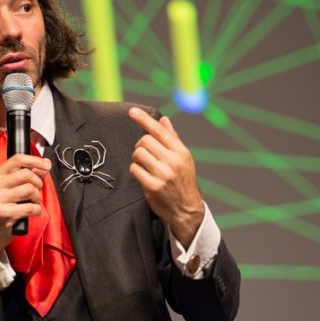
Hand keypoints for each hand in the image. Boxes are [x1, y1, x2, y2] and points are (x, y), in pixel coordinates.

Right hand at [0, 154, 51, 254]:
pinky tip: (32, 212)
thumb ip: (25, 176)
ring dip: (37, 198)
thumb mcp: (8, 189)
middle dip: (38, 183)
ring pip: (29, 190)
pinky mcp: (4, 213)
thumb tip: (44, 165)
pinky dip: (36, 210)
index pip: (18, 159)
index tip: (46, 164)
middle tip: (37, 191)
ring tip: (33, 202)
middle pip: (26, 174)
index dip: (35, 160)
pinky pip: (30, 207)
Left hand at [128, 107, 204, 246]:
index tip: (132, 111)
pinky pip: (134, 169)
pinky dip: (135, 170)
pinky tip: (143, 175)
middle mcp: (173, 161)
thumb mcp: (183, 159)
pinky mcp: (153, 186)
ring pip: (138, 154)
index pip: (159, 130)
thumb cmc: (183, 182)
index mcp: (181, 151)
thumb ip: (172, 139)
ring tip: (144, 166)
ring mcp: (163, 174)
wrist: (187, 209)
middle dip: (140, 146)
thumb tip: (163, 120)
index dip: (144, 119)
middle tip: (145, 155)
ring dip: (137, 159)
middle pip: (144, 141)